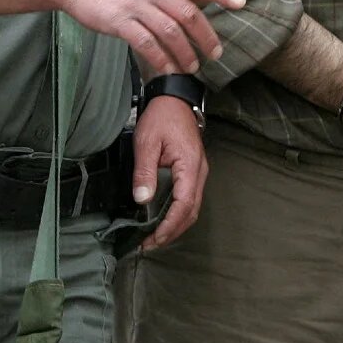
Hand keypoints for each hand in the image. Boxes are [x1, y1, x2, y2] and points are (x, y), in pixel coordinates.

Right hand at [58, 0, 240, 74]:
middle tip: (215, 53)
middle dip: (205, 36)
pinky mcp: (118, 20)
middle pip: (188, 13)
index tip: (241, 2)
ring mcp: (134, 2)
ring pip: (170, 32)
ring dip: (185, 53)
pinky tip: (168, 68)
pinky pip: (146, 44)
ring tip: (193, 66)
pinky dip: (161, 58)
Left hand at [130, 96, 205, 250]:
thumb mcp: (147, 141)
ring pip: (192, 207)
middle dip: (171, 232)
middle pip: (191, 211)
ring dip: (175, 225)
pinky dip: (177, 214)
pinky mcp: (193, 171)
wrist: (174, 98)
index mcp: (190, 166)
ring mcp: (199, 172)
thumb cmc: (161, 117)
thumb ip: (145, 171)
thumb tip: (142, 200)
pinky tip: (162, 219)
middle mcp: (199, 172)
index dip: (169, 225)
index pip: (184, 204)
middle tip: (149, 244)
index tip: (153, 239)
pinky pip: (189, 199)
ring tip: (153, 237)